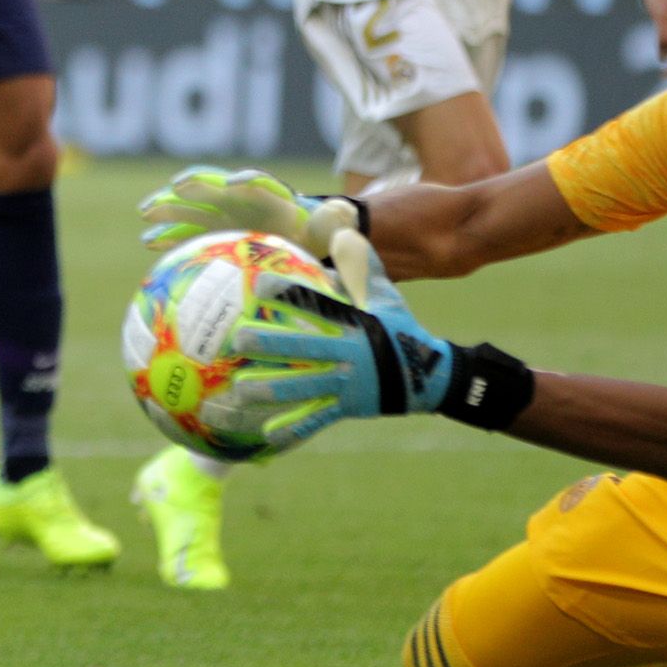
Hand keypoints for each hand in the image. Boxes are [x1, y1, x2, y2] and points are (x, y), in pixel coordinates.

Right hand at [139, 165, 362, 255]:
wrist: (305, 235)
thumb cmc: (321, 231)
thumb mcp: (333, 228)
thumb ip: (335, 228)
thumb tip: (346, 232)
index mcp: (273, 195)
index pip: (259, 182)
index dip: (247, 180)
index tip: (235, 184)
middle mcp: (243, 199)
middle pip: (215, 187)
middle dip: (194, 186)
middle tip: (173, 190)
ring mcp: (223, 213)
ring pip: (192, 205)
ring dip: (170, 207)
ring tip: (147, 214)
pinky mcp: (213, 229)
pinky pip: (188, 230)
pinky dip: (169, 234)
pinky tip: (149, 243)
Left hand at [229, 235, 458, 437]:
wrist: (428, 377)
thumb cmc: (398, 330)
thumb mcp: (385, 296)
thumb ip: (362, 265)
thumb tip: (343, 230)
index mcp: (354, 324)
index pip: (318, 304)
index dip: (289, 294)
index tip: (259, 284)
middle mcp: (347, 354)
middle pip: (303, 348)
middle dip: (270, 344)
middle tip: (238, 338)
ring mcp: (345, 384)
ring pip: (302, 388)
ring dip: (271, 390)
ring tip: (239, 390)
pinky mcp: (345, 408)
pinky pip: (315, 421)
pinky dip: (292, 430)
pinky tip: (265, 437)